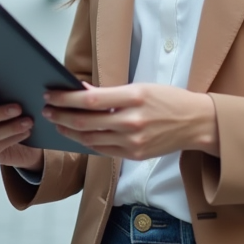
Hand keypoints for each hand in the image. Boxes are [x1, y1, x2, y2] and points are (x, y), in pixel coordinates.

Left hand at [43, 83, 217, 160]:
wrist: (197, 124)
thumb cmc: (169, 100)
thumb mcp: (142, 88)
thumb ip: (111, 92)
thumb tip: (82, 90)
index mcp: (135, 97)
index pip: (91, 99)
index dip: (66, 98)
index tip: (51, 94)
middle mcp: (133, 121)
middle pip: (86, 121)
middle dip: (61, 115)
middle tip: (46, 109)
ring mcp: (133, 142)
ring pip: (91, 138)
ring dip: (69, 131)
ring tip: (57, 122)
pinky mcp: (134, 155)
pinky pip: (103, 150)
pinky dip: (86, 142)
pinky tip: (76, 134)